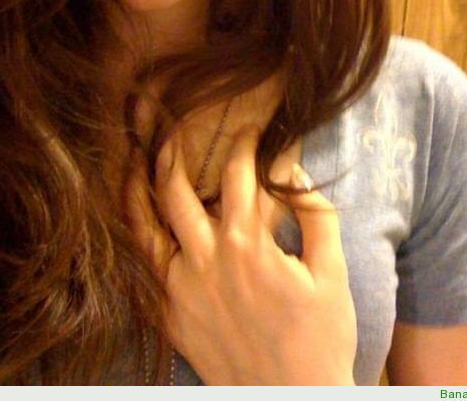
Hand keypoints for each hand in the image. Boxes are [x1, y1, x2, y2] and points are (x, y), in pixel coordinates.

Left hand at [125, 125, 356, 385]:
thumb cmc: (320, 337)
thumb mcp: (333, 272)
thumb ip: (316, 214)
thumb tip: (293, 171)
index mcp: (247, 245)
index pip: (238, 174)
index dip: (244, 143)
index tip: (250, 129)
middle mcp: (205, 261)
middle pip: (176, 190)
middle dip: (173, 151)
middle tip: (175, 129)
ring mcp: (180, 291)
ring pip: (144, 227)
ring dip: (138, 188)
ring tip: (134, 159)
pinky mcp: (169, 317)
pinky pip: (141, 269)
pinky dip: (134, 238)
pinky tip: (134, 220)